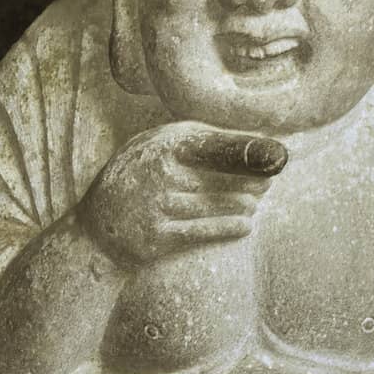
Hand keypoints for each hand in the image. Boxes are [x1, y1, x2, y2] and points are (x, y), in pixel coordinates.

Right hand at [77, 122, 286, 269]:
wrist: (96, 232)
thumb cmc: (135, 182)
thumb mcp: (151, 148)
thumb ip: (192, 140)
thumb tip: (249, 138)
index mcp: (159, 145)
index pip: (213, 144)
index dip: (248, 149)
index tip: (278, 153)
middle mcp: (158, 173)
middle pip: (219, 176)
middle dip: (251, 180)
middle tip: (269, 182)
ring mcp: (157, 206)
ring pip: (214, 205)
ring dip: (243, 205)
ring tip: (256, 203)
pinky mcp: (158, 236)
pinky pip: (202, 231)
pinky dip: (229, 228)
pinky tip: (247, 226)